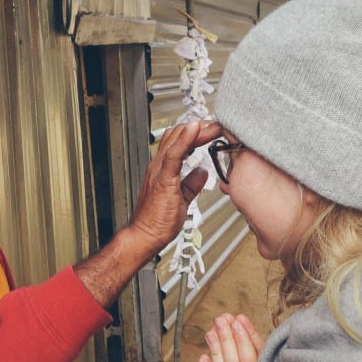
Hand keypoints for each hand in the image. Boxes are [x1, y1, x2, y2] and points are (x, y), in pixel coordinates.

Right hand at [73, 121, 220, 307]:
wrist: (144, 237)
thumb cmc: (157, 222)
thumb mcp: (182, 198)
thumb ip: (191, 184)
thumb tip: (202, 173)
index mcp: (163, 170)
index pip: (180, 143)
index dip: (197, 133)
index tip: (213, 131)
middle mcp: (159, 166)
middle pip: (178, 135)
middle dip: (200, 127)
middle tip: (217, 125)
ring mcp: (159, 171)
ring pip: (175, 140)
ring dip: (196, 129)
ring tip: (212, 124)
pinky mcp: (162, 179)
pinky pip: (173, 154)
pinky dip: (185, 140)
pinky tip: (195, 130)